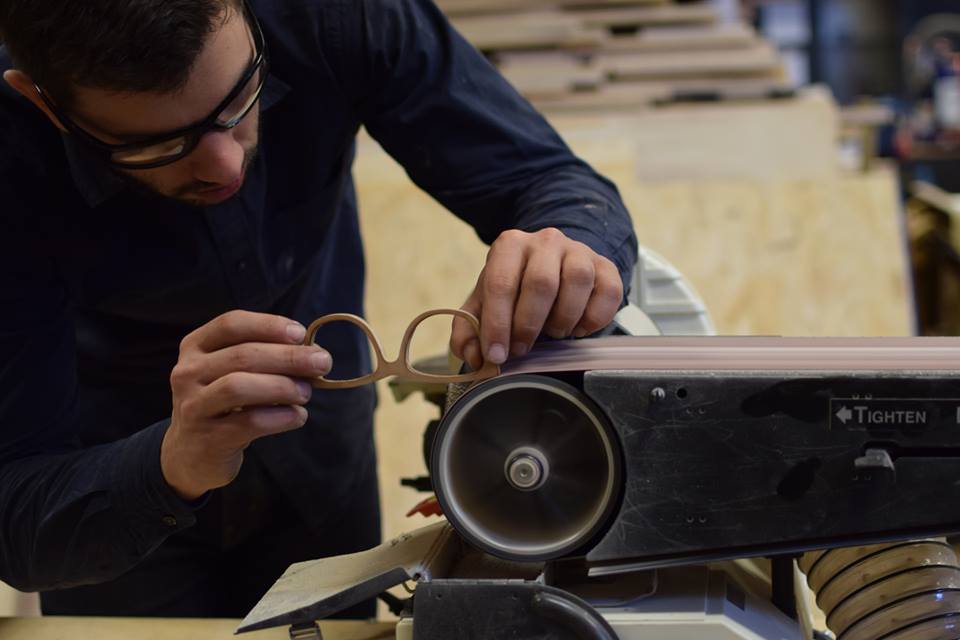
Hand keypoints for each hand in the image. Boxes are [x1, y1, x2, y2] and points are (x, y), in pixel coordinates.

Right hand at [161, 310, 331, 500]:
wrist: (192, 453)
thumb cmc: (225, 403)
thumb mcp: (234, 372)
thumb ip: (266, 357)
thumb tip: (314, 352)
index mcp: (196, 346)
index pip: (231, 324)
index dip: (269, 325)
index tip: (301, 334)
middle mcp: (187, 372)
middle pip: (242, 355)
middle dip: (289, 357)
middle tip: (322, 362)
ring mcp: (193, 406)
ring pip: (239, 387)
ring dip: (282, 387)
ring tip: (306, 393)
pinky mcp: (207, 438)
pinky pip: (249, 422)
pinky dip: (281, 417)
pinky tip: (297, 416)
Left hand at [451, 228, 622, 368]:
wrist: (552, 266)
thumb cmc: (516, 287)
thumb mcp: (485, 303)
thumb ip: (469, 330)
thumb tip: (476, 358)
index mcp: (510, 245)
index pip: (501, 283)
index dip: (497, 324)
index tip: (497, 354)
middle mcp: (546, 241)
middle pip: (541, 283)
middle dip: (529, 325)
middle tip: (522, 348)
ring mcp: (580, 251)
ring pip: (577, 283)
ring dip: (563, 319)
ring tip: (553, 333)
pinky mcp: (606, 267)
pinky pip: (608, 293)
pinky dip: (593, 319)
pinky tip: (578, 328)